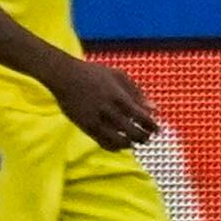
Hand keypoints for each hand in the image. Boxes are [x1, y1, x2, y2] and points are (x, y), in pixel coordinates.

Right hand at [46, 58, 161, 149]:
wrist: (64, 76)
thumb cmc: (94, 73)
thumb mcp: (118, 76)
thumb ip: (137, 93)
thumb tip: (155, 109)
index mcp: (119, 97)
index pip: (141, 118)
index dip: (151, 126)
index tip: (156, 129)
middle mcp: (108, 110)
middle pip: (132, 132)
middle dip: (144, 137)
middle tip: (147, 137)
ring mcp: (96, 120)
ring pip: (118, 141)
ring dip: (130, 144)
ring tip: (134, 142)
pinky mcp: (85, 127)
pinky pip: (103, 143)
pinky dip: (115, 146)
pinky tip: (120, 144)